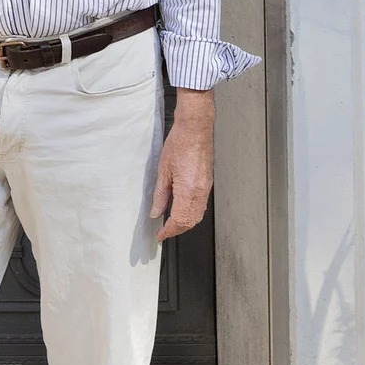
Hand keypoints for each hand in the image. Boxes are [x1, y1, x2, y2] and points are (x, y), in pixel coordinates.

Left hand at [151, 88, 214, 240]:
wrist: (196, 129)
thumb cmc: (180, 143)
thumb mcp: (163, 170)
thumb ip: (160, 195)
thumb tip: (156, 212)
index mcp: (188, 190)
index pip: (179, 220)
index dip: (169, 231)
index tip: (160, 236)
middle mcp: (200, 191)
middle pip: (190, 221)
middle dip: (177, 230)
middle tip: (164, 232)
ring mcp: (206, 188)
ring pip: (197, 215)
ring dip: (185, 223)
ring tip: (171, 223)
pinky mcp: (208, 183)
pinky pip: (201, 205)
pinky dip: (191, 213)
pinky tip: (181, 210)